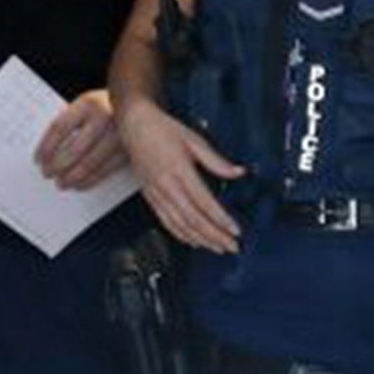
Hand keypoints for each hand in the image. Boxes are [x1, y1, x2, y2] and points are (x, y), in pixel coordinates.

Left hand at [36, 90, 130, 190]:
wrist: (141, 100)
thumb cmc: (107, 104)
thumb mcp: (87, 103)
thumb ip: (71, 120)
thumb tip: (50, 150)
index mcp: (88, 103)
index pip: (60, 128)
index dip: (46, 147)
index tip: (38, 159)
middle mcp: (105, 117)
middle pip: (73, 148)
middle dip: (57, 165)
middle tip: (47, 174)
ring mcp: (119, 134)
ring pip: (89, 163)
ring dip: (72, 176)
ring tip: (61, 183)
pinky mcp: (128, 149)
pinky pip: (105, 170)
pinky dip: (90, 180)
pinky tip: (79, 184)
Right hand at [116, 93, 245, 252]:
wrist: (134, 126)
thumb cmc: (164, 130)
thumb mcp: (195, 140)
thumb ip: (217, 161)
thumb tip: (239, 172)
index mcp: (180, 171)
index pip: (204, 202)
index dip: (221, 220)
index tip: (235, 230)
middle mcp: (167, 186)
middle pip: (193, 220)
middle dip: (214, 236)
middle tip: (231, 247)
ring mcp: (157, 194)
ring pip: (179, 225)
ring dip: (200, 240)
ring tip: (217, 248)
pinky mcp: (150, 197)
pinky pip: (166, 222)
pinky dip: (181, 235)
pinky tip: (193, 241)